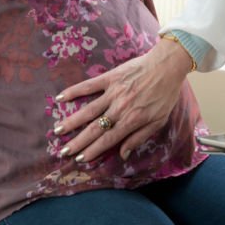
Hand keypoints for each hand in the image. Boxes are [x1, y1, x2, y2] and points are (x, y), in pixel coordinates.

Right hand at [52, 38, 193, 162]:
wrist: (167, 66)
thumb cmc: (165, 95)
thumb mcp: (158, 121)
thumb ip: (139, 137)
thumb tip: (123, 155)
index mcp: (131, 121)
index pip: (108, 139)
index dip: (93, 150)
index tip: (79, 159)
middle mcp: (119, 108)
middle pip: (95, 128)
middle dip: (78, 141)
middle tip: (63, 151)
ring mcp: (113, 92)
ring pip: (88, 110)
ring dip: (72, 121)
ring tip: (57, 130)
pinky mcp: (110, 77)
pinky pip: (89, 85)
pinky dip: (75, 91)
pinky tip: (61, 97)